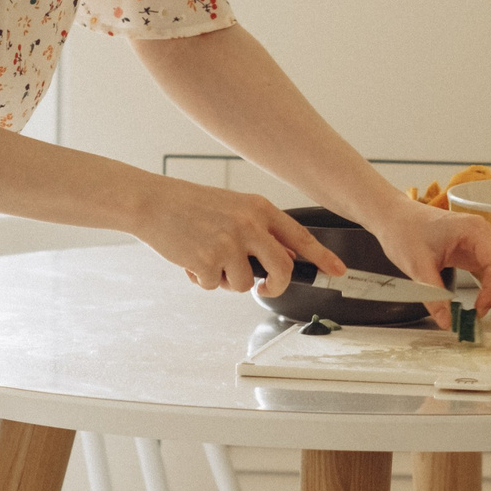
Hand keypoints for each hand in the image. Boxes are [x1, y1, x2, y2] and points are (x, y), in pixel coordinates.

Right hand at [137, 177, 345, 295]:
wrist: (153, 202)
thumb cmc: (192, 206)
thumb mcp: (234, 209)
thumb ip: (260, 231)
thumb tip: (285, 258)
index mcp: (259, 208)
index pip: (300, 236)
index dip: (322, 256)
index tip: (337, 270)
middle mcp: (249, 224)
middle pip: (282, 269)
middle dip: (274, 286)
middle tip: (262, 287)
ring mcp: (229, 243)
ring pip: (244, 284)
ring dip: (225, 280)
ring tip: (207, 258)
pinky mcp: (208, 261)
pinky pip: (214, 286)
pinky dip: (201, 280)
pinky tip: (190, 259)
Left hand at [367, 198, 490, 326]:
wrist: (394, 217)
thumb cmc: (405, 231)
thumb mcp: (416, 265)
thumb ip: (433, 295)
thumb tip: (446, 322)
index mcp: (474, 231)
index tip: (480, 311)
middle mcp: (484, 234)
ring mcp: (482, 242)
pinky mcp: (475, 251)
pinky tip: (487, 304)